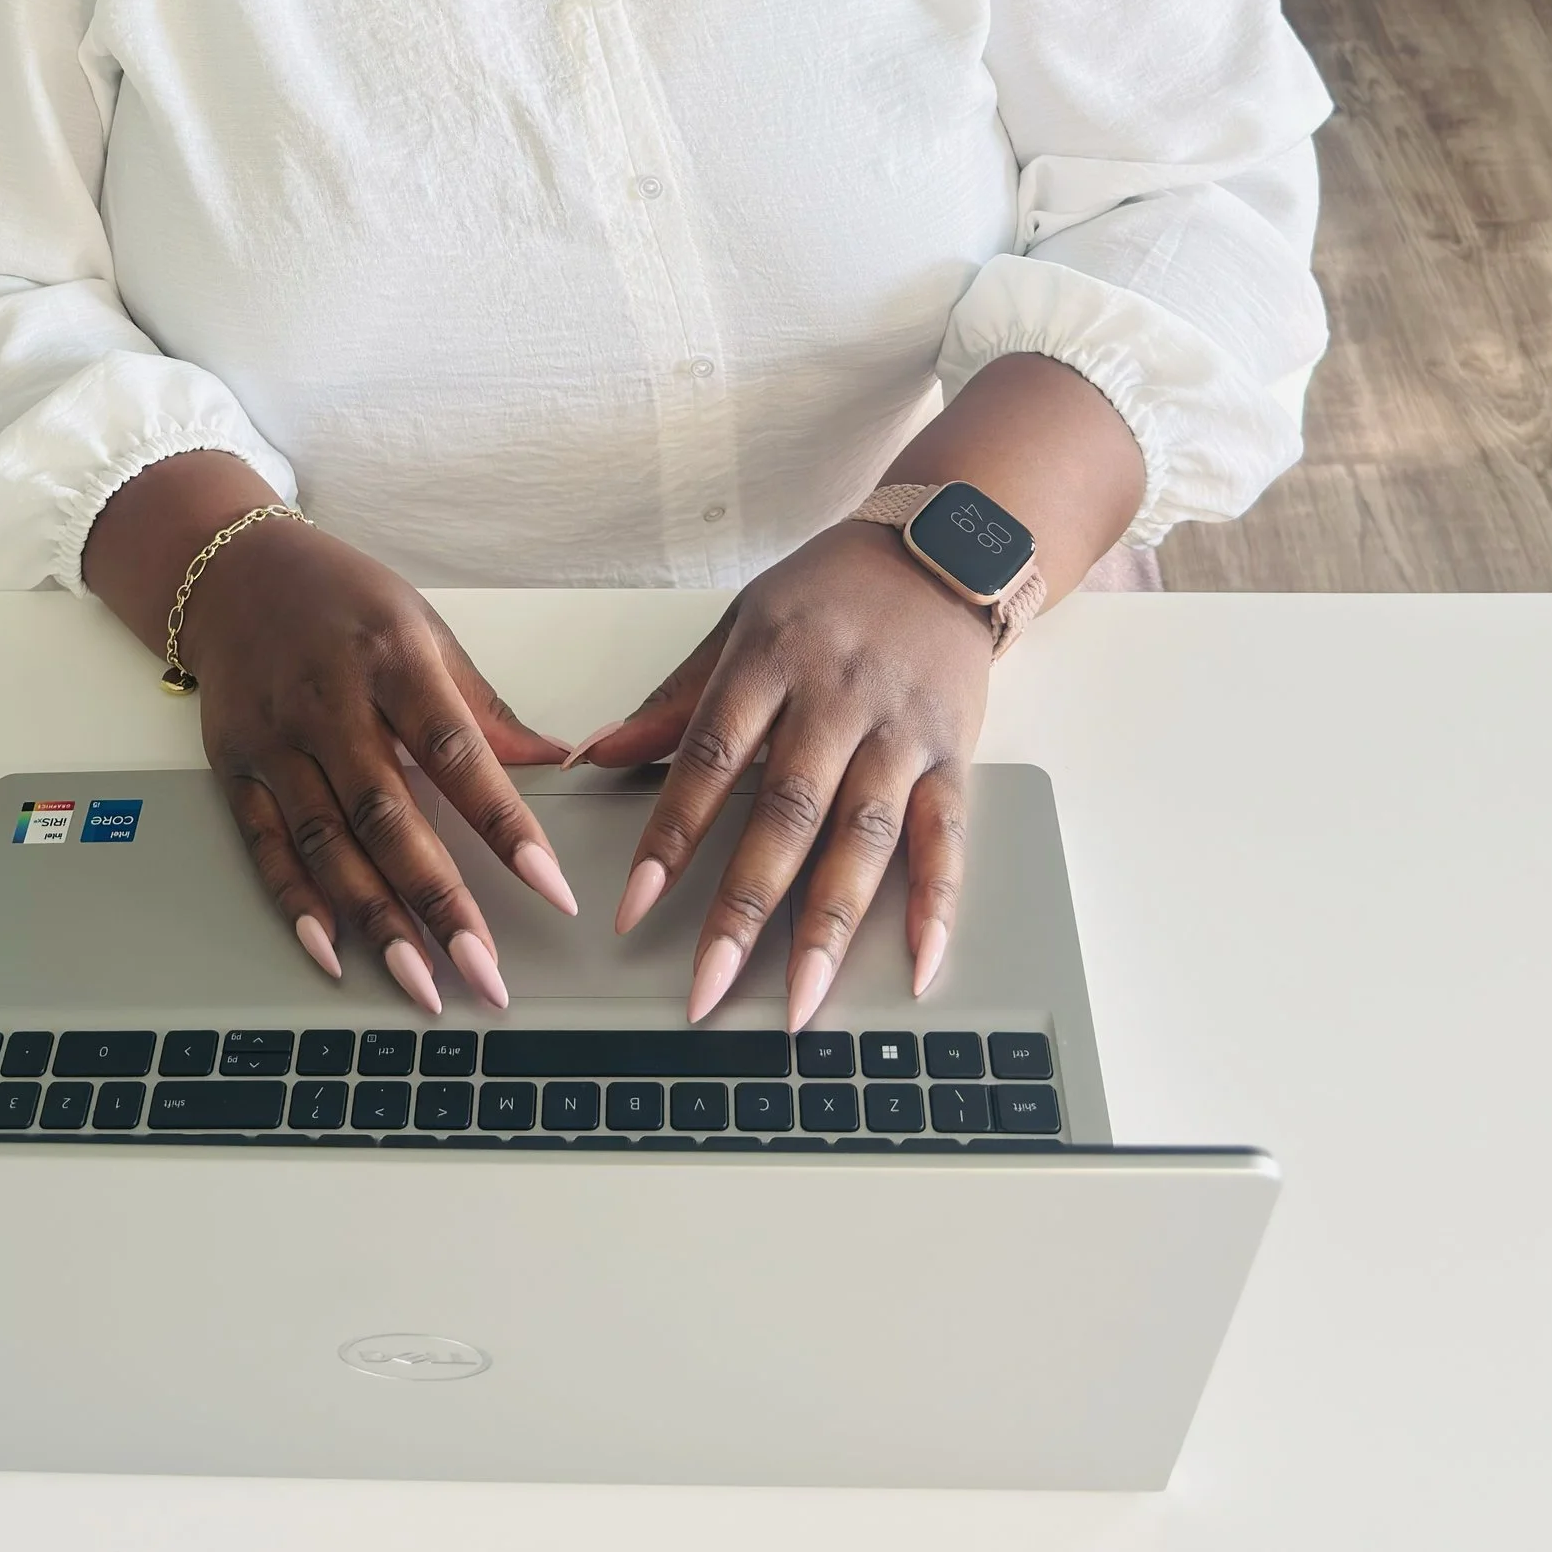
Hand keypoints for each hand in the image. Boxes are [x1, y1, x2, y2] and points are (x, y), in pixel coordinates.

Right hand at [181, 515, 579, 1010]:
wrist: (229, 571)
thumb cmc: (343, 598)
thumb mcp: (423, 628)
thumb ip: (484, 706)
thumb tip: (555, 761)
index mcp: (391, 659)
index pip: (456, 752)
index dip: (505, 824)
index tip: (550, 886)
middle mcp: (328, 703)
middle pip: (387, 815)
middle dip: (440, 901)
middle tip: (485, 971)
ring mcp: (275, 740)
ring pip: (327, 846)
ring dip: (377, 922)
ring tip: (423, 984)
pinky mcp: (235, 768)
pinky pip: (267, 848)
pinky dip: (298, 906)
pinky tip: (333, 955)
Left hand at [577, 521, 993, 1026]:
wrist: (943, 548)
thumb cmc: (829, 592)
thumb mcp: (741, 624)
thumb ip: (676, 700)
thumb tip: (597, 754)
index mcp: (769, 660)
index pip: (710, 760)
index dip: (671, 837)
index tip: (635, 907)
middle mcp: (836, 697)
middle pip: (784, 814)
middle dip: (744, 910)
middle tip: (708, 987)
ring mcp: (899, 729)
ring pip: (862, 838)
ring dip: (830, 927)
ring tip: (802, 1003)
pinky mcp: (954, 753)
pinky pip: (946, 837)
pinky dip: (936, 905)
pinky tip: (917, 965)